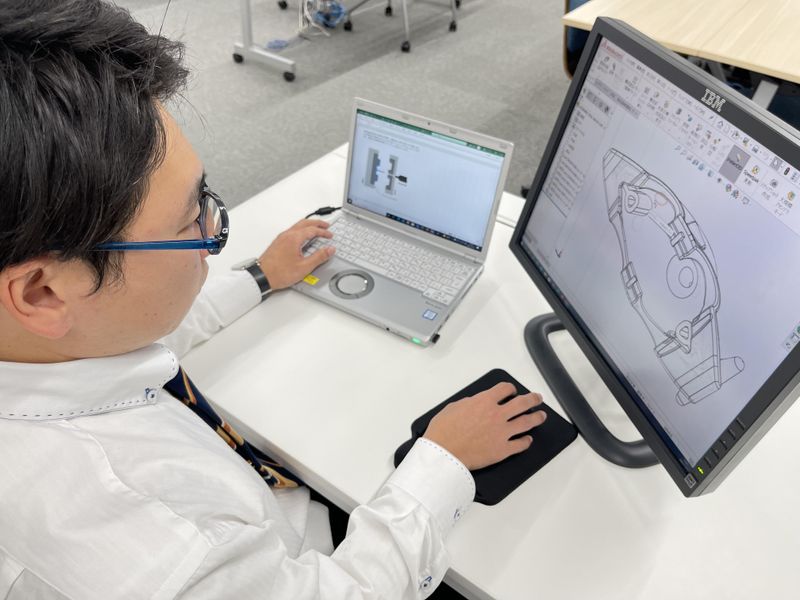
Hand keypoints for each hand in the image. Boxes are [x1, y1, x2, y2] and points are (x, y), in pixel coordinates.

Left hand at [258, 219, 335, 289]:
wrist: (261, 277)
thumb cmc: (279, 273)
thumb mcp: (304, 267)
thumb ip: (319, 257)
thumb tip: (329, 250)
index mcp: (294, 238)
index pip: (312, 230)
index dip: (323, 232)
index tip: (330, 235)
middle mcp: (286, 235)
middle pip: (304, 223)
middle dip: (317, 223)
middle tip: (325, 226)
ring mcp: (281, 238)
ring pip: (297, 226)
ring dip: (308, 226)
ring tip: (316, 230)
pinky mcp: (278, 243)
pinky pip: (292, 231)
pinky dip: (301, 230)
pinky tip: (303, 238)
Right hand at [422, 383, 547, 470]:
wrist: (443, 454)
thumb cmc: (443, 431)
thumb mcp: (453, 407)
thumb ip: (469, 403)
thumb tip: (476, 403)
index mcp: (484, 401)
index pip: (505, 389)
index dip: (510, 389)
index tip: (512, 391)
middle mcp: (497, 414)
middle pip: (522, 403)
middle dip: (533, 399)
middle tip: (537, 399)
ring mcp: (502, 432)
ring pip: (527, 422)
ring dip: (536, 418)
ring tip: (541, 416)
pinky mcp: (503, 450)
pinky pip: (521, 444)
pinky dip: (526, 441)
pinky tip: (528, 440)